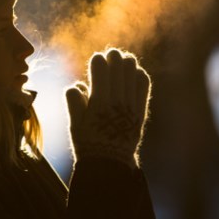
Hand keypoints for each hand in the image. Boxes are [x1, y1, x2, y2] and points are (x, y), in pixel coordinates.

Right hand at [65, 49, 150, 168]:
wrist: (110, 162)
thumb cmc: (88, 143)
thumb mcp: (74, 124)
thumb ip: (74, 101)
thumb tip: (79, 84)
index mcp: (98, 102)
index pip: (100, 67)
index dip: (97, 59)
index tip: (95, 60)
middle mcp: (117, 100)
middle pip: (118, 64)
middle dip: (112, 56)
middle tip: (109, 57)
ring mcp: (131, 104)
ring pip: (133, 70)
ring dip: (126, 62)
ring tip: (121, 62)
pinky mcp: (141, 109)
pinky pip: (144, 83)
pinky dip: (139, 74)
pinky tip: (133, 74)